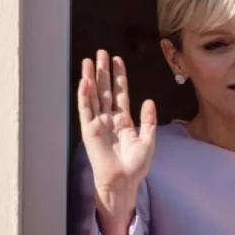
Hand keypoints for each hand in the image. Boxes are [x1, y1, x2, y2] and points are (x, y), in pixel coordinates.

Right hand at [77, 50, 156, 234]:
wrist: (124, 181)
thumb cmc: (136, 165)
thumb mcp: (148, 139)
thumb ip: (148, 120)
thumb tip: (149, 101)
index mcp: (123, 121)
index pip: (120, 93)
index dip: (119, 76)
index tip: (117, 60)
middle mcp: (109, 119)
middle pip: (105, 90)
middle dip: (103, 72)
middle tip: (101, 53)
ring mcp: (98, 124)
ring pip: (93, 96)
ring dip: (91, 79)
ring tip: (89, 61)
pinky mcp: (89, 131)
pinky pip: (86, 110)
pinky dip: (84, 96)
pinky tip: (84, 82)